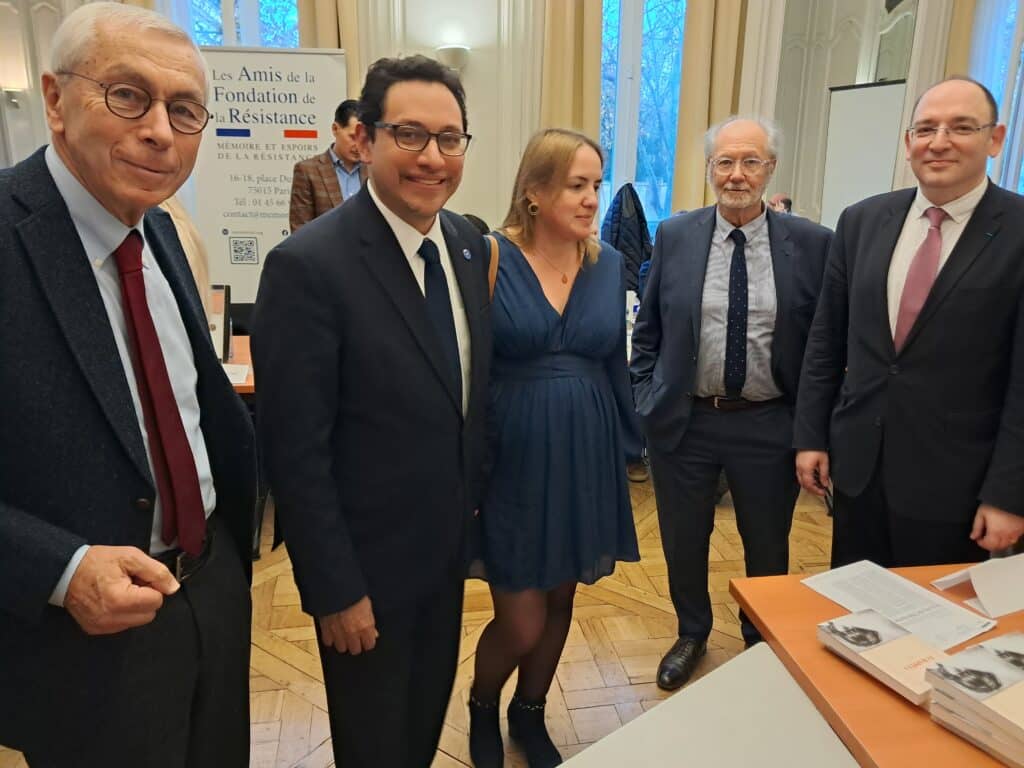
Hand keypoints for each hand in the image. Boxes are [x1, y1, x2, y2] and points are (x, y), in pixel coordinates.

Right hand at [64, 546, 179, 634]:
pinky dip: (122, 613)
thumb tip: (173, 588)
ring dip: (134, 607)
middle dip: (145, 598)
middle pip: (149, 614)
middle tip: (130, 583)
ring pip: (137, 621)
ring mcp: (102, 627)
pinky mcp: (95, 630)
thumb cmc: (97, 562)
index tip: (139, 577)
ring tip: (120, 590)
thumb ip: (156, 572)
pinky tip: (111, 599)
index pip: (157, 601)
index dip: (152, 586)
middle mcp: (111, 619)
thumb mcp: (130, 557)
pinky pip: (122, 625)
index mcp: (121, 600)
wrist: (64, 572)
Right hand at [319, 596, 377, 654]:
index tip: (367, 639)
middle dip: (356, 645)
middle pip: (355, 650)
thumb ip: (370, 621)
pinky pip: (328, 642)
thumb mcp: (367, 605)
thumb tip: (373, 633)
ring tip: (343, 636)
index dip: (368, 642)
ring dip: (343, 643)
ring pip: (342, 648)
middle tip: (355, 638)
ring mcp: (338, 633)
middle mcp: (353, 633)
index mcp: (365, 626)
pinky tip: (332, 633)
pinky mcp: (326, 630)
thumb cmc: (354, 592)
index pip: (369, 645)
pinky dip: (330, 638)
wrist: (336, 587)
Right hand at [796, 450, 830, 496]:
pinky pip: (800, 475)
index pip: (809, 485)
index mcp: (806, 470)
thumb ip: (824, 474)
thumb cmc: (816, 448)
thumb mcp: (824, 462)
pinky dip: (806, 479)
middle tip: (820, 491)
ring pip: (801, 480)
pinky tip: (812, 478)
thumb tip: (825, 484)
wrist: (809, 439)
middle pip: (803, 484)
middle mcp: (800, 469)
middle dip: (812, 489)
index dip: (816, 490)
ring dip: (809, 485)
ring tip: (817, 485)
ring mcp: (798, 466)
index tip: (823, 492)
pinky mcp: (798, 463)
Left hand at [970, 504, 1023, 551]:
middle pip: (998, 547)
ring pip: (1008, 544)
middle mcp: (1006, 535)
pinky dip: (1009, 539)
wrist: (1011, 498)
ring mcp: (1016, 533)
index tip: (978, 539)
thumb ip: (977, 526)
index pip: (988, 545)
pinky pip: (1016, 538)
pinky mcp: (1022, 529)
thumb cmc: (996, 504)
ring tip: (994, 537)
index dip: (982, 544)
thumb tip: (973, 536)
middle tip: (985, 540)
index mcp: (996, 532)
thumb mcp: (982, 513)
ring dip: (1000, 543)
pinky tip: (1005, 533)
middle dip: (990, 545)